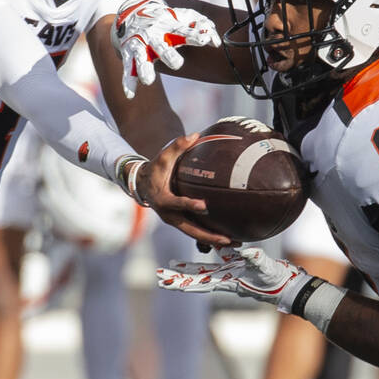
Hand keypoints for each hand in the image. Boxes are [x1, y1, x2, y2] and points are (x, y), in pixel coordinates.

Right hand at [111, 0, 220, 98]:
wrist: (134, 12)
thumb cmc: (166, 19)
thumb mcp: (183, 18)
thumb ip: (200, 27)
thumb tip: (216, 42)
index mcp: (169, 27)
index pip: (184, 32)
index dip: (194, 35)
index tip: (205, 39)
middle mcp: (154, 36)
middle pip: (161, 47)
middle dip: (168, 55)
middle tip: (177, 64)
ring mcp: (140, 45)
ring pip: (141, 59)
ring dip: (144, 69)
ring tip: (148, 81)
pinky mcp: (129, 54)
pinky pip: (128, 69)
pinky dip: (128, 82)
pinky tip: (130, 94)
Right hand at [137, 132, 232, 246]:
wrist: (143, 185)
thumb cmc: (155, 169)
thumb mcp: (163, 157)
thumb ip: (178, 146)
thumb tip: (195, 135)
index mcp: (163, 199)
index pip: (177, 203)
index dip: (189, 205)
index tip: (204, 206)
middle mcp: (169, 215)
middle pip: (190, 229)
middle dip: (209, 236)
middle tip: (227, 239)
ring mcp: (175, 221)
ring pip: (195, 235)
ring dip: (214, 241)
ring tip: (235, 243)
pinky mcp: (181, 223)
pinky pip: (196, 232)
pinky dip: (210, 238)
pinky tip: (228, 239)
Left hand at [157, 246, 312, 312]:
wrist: (290, 287)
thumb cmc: (279, 281)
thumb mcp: (267, 269)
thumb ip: (256, 260)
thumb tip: (245, 250)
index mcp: (228, 281)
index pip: (200, 282)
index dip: (182, 282)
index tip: (166, 282)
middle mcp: (225, 280)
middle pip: (196, 279)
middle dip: (177, 279)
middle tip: (158, 277)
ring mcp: (231, 275)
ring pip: (204, 273)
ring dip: (187, 271)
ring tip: (171, 267)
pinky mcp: (238, 270)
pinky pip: (219, 264)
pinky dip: (208, 260)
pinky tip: (202, 254)